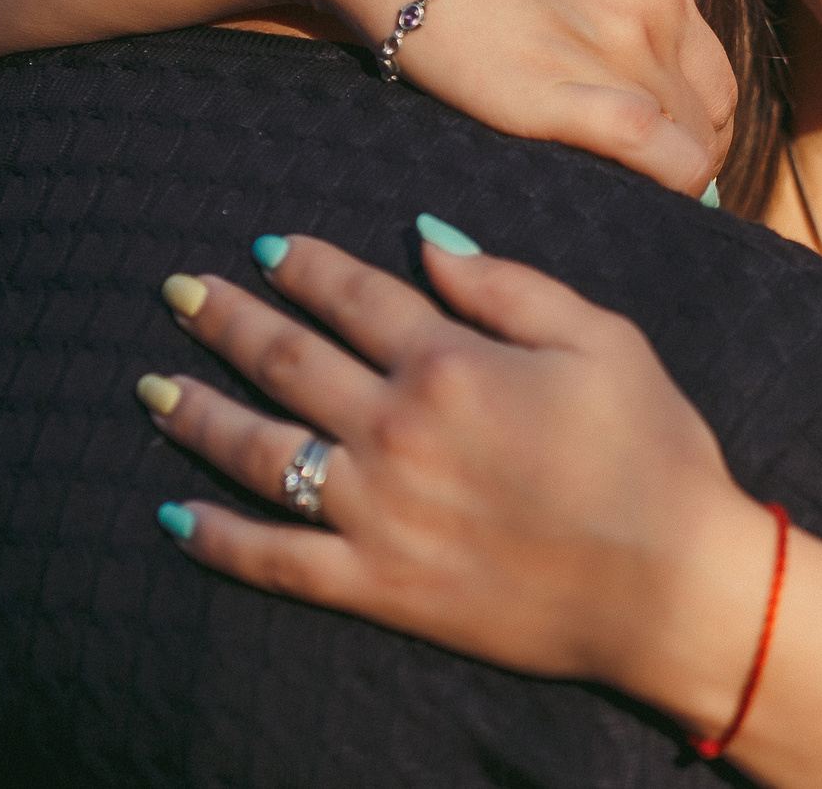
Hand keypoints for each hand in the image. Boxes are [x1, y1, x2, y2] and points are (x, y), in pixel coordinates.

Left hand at [142, 231, 780, 735]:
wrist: (669, 584)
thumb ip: (509, 285)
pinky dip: (215, 538)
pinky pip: (273, 559)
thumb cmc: (652, 451)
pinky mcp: (375, 585)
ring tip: (153, 384)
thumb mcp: (603, 339)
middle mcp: (396, 431)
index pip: (354, 296)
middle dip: (227, 319)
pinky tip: (173, 514)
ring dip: (196, 412)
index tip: (263, 246)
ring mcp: (375, 512)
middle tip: (179, 291)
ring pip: (257, 451)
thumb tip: (427, 237)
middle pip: (287, 360)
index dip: (305, 265)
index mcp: (452, 363)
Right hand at [261, 0, 736, 193]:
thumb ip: (598, 10)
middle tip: (633, 196)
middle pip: (710, 123)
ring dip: (664, 187)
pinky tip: (615, 204)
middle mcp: (651, 11)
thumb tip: (612, 78)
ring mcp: (613, 49)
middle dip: (683, 165)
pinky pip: (656, 155)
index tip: (658, 162)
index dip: (695, 133)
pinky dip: (655, 190)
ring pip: (692, 148)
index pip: (717, 85)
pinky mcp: (558, 92)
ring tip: (613, 203)